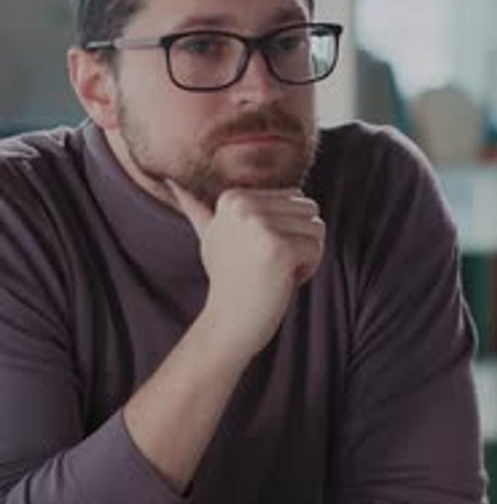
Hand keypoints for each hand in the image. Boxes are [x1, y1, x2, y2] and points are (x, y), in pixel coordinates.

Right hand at [169, 182, 324, 357]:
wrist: (229, 321)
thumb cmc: (227, 279)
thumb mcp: (209, 236)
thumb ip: (196, 209)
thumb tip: (171, 182)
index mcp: (233, 197)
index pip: (294, 197)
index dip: (285, 228)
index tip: (258, 252)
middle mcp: (245, 205)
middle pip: (308, 209)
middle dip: (299, 239)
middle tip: (269, 263)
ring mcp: (261, 226)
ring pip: (316, 228)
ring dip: (305, 255)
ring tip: (275, 271)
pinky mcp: (280, 248)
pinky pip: (317, 249)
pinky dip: (308, 270)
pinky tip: (282, 281)